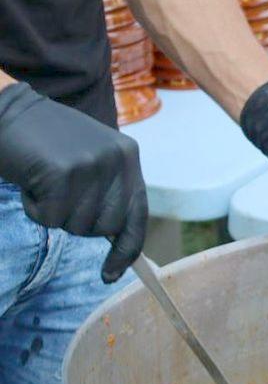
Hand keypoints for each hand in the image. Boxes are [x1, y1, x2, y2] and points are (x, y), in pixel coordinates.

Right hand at [0, 83, 147, 282]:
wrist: (4, 110)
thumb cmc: (44, 143)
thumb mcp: (90, 159)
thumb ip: (109, 191)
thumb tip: (120, 242)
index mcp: (128, 155)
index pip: (138, 214)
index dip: (126, 249)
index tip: (110, 273)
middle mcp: (117, 160)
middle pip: (106, 227)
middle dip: (77, 222)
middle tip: (57, 194)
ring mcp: (92, 165)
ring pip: (77, 225)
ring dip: (53, 213)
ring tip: (44, 181)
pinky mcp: (63, 173)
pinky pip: (50, 218)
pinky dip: (34, 209)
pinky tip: (30, 181)